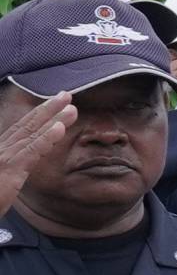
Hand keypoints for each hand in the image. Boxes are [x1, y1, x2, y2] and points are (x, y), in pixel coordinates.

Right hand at [0, 96, 80, 223]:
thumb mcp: (0, 179)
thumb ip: (10, 168)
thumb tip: (22, 162)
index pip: (19, 129)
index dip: (37, 115)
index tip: (55, 103)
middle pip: (26, 125)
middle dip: (47, 109)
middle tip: (67, 95)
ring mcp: (3, 157)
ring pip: (31, 133)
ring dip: (53, 118)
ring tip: (71, 107)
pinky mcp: (9, 169)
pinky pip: (31, 150)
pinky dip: (46, 137)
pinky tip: (60, 127)